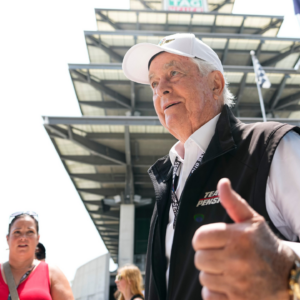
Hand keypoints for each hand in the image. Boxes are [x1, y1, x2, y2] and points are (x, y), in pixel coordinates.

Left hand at [192, 178, 295, 299]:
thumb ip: (233, 202)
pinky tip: (227, 284)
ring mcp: (238, 283)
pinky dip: (214, 291)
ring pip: (204, 277)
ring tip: (226, 269)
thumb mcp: (252, 220)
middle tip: (220, 254)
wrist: (288, 277)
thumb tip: (222, 183)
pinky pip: (209, 296)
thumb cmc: (265, 245)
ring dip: (211, 273)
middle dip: (207, 255)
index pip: (199, 237)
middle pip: (199, 258)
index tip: (211, 240)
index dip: (202, 238)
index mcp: (238, 237)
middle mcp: (237, 260)